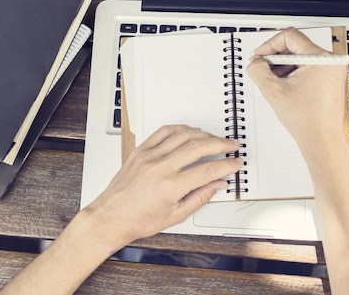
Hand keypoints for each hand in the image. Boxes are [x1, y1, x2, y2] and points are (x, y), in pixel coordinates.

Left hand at [85, 125, 241, 245]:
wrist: (112, 217)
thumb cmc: (139, 220)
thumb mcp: (176, 215)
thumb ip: (201, 197)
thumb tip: (218, 183)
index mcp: (171, 186)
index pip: (208, 170)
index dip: (227, 165)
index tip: (236, 163)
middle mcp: (160, 167)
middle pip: (199, 147)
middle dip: (220, 144)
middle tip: (232, 145)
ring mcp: (149, 156)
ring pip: (183, 135)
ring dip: (203, 134)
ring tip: (215, 138)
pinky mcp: (141, 150)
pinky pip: (164, 131)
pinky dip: (180, 128)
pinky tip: (191, 131)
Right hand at [246, 28, 348, 162]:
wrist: (322, 140)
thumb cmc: (307, 121)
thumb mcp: (273, 91)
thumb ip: (258, 70)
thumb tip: (255, 61)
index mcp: (321, 59)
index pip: (290, 36)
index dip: (269, 44)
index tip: (260, 55)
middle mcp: (331, 61)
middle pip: (296, 45)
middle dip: (276, 56)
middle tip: (263, 68)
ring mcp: (333, 70)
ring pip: (301, 56)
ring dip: (284, 65)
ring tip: (274, 81)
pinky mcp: (331, 78)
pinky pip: (308, 66)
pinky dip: (294, 72)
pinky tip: (285, 86)